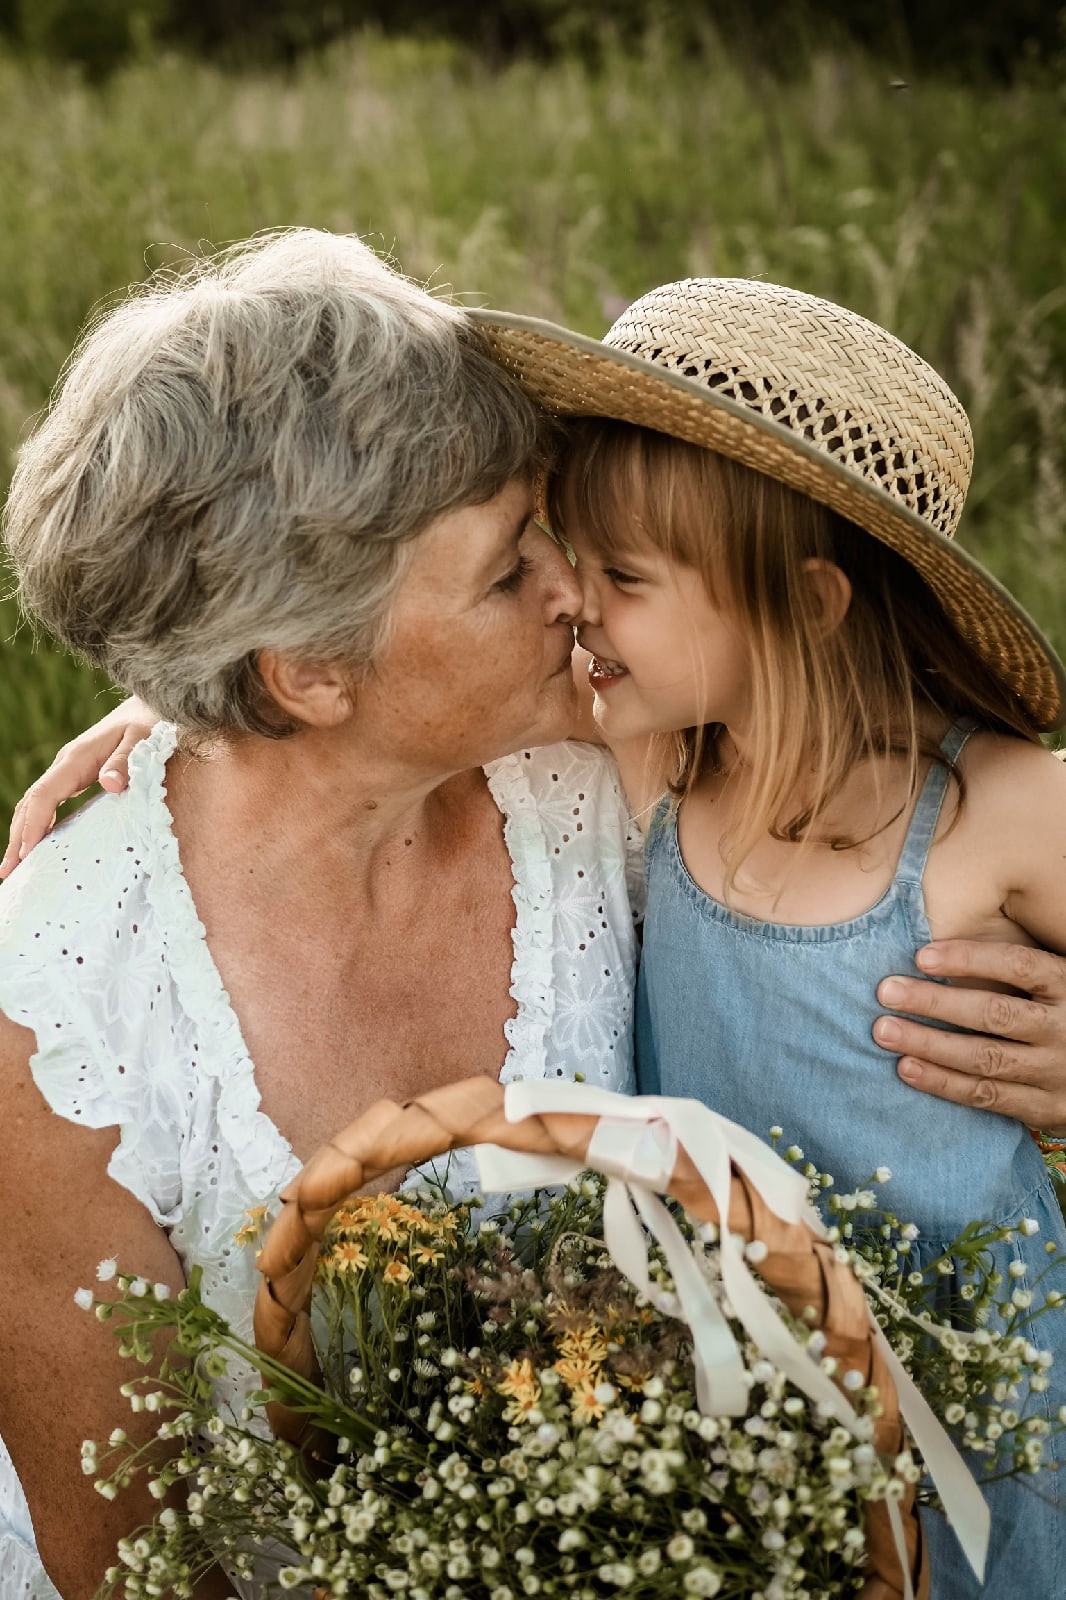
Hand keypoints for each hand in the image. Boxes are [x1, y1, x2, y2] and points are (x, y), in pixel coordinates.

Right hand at [0, 697, 154, 877]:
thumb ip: (125, 762)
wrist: (151, 706)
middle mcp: (65, 764)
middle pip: (31, 803)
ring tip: (14, 866)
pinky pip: (48, 801)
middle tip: (7, 872)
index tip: (26, 855)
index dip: (33, 826)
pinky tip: (37, 843)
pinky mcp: (76, 775)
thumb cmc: (149, 724)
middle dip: (18, 837)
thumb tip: (108, 784)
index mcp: (77, 759)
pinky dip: (38, 823)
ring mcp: (68, 769)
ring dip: (23, 832)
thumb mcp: (142, 742)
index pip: (44, 796)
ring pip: (35, 803)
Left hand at [873, 940, 1065, 1134]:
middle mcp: (1064, 1028)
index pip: (1018, 965)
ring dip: (929, 1045)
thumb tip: (939, 946)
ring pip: (985, 1058)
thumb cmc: (1061, 1015)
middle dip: (935, 1002)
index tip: (921, 956)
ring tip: (885, 1031)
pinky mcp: (1046, 1108)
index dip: (969, 959)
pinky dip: (944, 1083)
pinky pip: (988, 1096)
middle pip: (994, 1013)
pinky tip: (907, 1069)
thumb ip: (1016, 970)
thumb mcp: (1054, 987)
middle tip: (886, 992)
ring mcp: (1057, 1071)